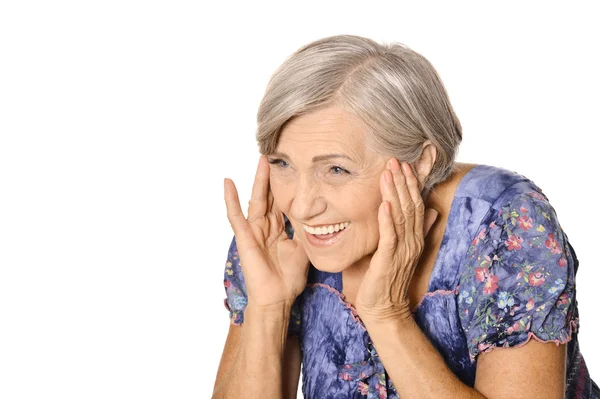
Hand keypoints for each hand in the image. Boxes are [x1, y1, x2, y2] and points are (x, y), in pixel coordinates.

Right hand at [224, 155, 309, 309]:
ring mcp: (254, 231)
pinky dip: (231, 199)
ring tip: (261, 159)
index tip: (293, 167)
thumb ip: (307, 232)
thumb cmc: (289, 278)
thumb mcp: (304, 249)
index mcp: (278, 229)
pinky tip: (228, 183)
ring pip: (256, 200)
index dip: (286, 185)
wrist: (278, 298)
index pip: (282, 202)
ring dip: (258, 180)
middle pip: (269, 196)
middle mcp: (265, 227)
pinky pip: (236, 216)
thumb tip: (320, 218)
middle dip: (272, 176)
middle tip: (276, 154)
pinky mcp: (245, 238)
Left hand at [355, 157, 437, 321]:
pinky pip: (389, 236)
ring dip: (394, 193)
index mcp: (414, 238)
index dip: (410, 184)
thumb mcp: (403, 250)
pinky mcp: (388, 260)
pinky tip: (383, 204)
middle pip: (410, 206)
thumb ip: (416, 230)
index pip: (415, 205)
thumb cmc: (389, 279)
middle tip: (395, 160)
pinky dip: (387, 219)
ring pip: (400, 217)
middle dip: (402, 182)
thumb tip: (431, 211)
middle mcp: (412, 242)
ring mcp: (402, 251)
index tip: (403, 165)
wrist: (385, 308)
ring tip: (388, 174)